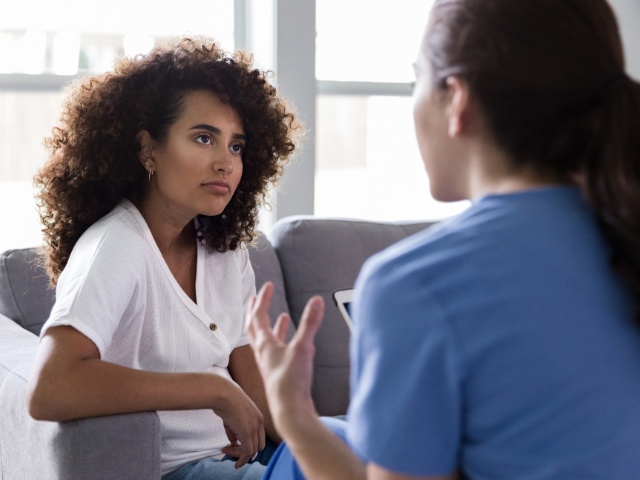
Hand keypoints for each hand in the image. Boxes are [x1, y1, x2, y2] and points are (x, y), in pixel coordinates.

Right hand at [215, 380, 265, 468]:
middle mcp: (259, 422)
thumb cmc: (225, 399)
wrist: (223, 392)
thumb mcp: (233, 414)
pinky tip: (233, 461)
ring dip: (239, 455)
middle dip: (247, 451)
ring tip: (226, 450)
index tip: (237, 445)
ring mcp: (254, 428)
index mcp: (258, 416)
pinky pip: (246, 452)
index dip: (251, 444)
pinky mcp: (246, 432)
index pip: (260, 437)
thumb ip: (235, 429)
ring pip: (252, 451)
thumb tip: (233, 442)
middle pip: (259, 446)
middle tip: (232, 449)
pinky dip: (241, 459)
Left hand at [246, 282, 323, 435]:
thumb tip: (316, 300)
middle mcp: (264, 354)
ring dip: (272, 327)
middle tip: (256, 299)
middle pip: (255, 328)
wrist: (290, 412)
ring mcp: (271, 365)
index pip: (259, 316)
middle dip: (256, 311)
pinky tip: (300, 344)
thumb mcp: (302, 348)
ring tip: (281, 318)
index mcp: (264, 345)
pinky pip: (281, 354)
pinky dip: (288, 344)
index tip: (268, 285)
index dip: (263, 299)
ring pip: (268, 342)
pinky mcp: (281, 375)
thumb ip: (310, 323)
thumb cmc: (291, 383)